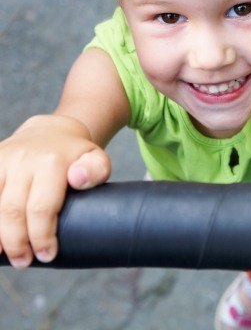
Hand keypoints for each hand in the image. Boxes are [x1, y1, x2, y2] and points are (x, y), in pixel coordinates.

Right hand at [0, 114, 110, 267]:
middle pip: (12, 211)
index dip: (42, 236)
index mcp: (52, 162)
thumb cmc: (75, 156)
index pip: (42, 207)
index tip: (48, 255)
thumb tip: (77, 179)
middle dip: (17, 243)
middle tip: (25, 262)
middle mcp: (23, 160)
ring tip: (5, 256)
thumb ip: (96, 169)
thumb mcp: (95, 158)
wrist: (49, 132)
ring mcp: (3, 161)